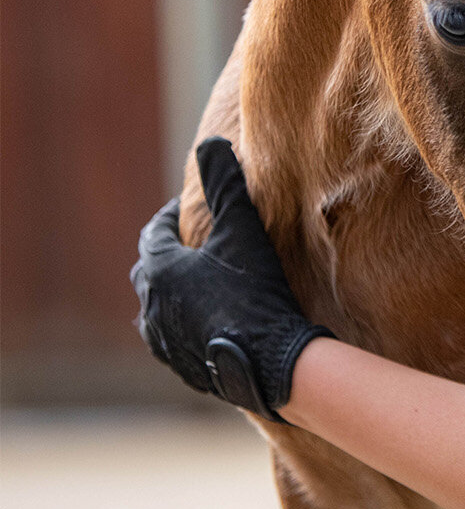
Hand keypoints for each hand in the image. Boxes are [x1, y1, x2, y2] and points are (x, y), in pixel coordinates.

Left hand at [131, 137, 331, 422]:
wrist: (269, 362)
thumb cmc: (254, 291)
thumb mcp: (242, 229)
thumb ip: (225, 184)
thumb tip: (211, 141)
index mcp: (158, 271)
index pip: (155, 233)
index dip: (174, 215)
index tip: (194, 206)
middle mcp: (150, 307)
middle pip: (151, 271)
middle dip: (171, 253)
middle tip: (197, 242)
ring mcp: (164, 342)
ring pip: (160, 307)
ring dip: (176, 291)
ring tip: (204, 282)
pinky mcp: (183, 367)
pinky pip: (177, 336)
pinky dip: (188, 320)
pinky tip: (214, 319)